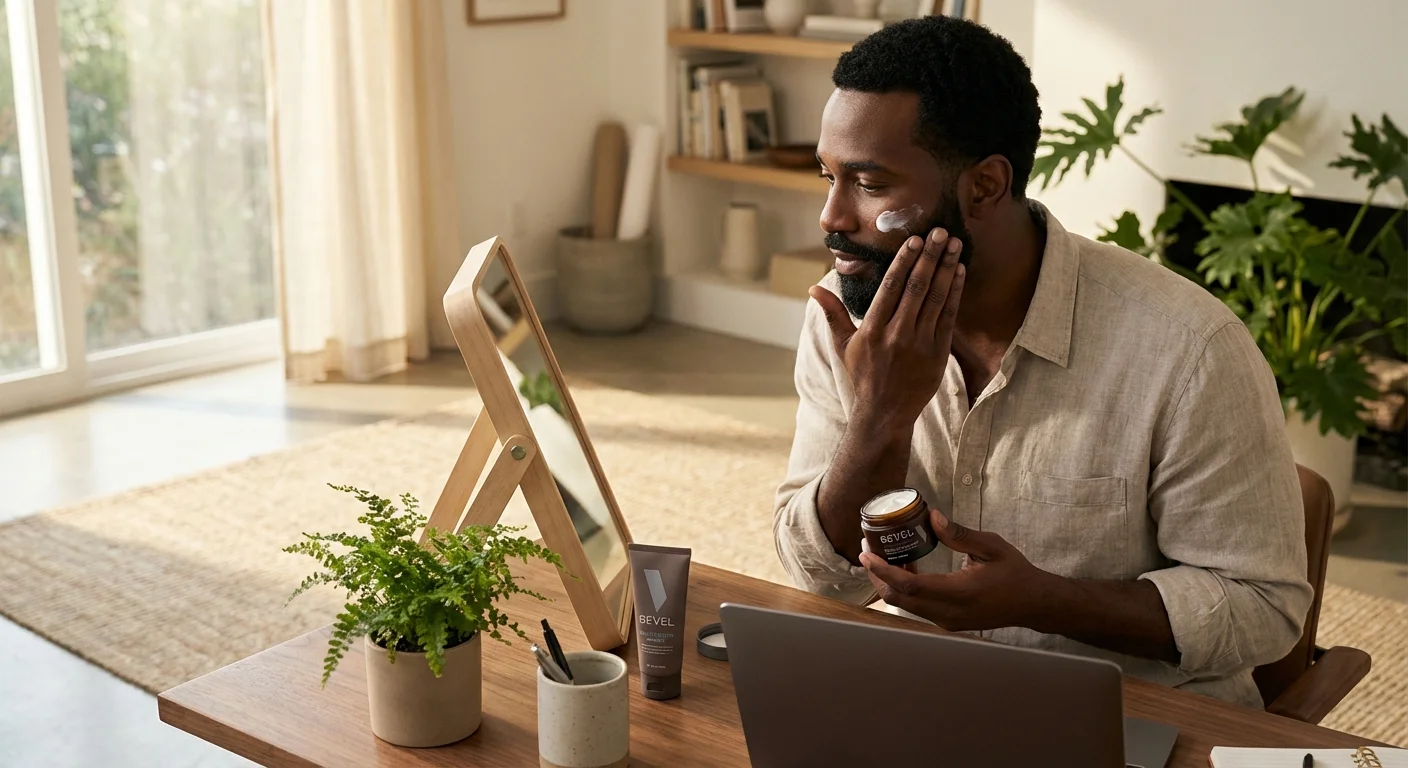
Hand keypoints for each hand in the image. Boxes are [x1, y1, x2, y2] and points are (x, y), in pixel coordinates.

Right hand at [810, 229, 964, 435]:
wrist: (885, 412)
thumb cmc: (863, 375)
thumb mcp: (843, 345)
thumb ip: (833, 313)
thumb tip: (814, 288)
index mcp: (872, 329)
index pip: (891, 287)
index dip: (904, 261)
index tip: (913, 240)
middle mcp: (897, 334)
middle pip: (916, 287)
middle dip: (929, 257)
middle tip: (939, 232)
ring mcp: (920, 344)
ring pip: (935, 298)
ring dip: (946, 269)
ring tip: (953, 245)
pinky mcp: (938, 353)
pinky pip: (948, 316)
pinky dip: (954, 293)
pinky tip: (959, 272)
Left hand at [859, 505, 1050, 631]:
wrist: (1033, 603)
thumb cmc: (1014, 572)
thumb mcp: (991, 546)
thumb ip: (959, 534)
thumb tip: (932, 517)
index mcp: (960, 593)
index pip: (910, 586)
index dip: (883, 571)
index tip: (867, 555)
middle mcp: (949, 612)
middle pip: (900, 599)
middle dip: (878, 576)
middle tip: (869, 551)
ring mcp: (948, 621)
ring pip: (906, 605)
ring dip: (890, 583)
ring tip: (884, 557)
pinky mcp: (949, 622)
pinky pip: (917, 607)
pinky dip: (905, 590)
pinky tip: (907, 569)